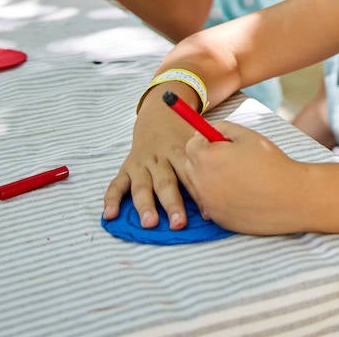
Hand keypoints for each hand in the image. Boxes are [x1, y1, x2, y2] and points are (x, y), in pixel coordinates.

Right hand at [102, 98, 201, 229]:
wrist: (159, 115)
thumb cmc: (185, 136)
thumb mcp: (198, 139)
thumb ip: (210, 157)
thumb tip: (228, 189)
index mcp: (180, 150)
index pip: (190, 174)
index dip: (198, 194)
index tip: (208, 213)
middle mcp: (159, 158)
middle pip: (166, 182)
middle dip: (172, 203)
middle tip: (178, 224)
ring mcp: (141, 163)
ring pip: (142, 186)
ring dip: (145, 205)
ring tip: (149, 223)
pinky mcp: (126, 168)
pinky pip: (116, 184)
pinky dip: (111, 199)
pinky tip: (110, 215)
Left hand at [181, 120, 307, 234]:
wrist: (291, 198)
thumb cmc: (271, 163)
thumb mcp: (248, 136)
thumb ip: (223, 127)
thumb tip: (208, 131)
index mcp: (206, 158)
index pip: (191, 145)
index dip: (205, 140)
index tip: (220, 142)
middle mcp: (201, 182)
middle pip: (189, 166)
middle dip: (204, 159)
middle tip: (229, 159)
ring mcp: (208, 204)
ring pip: (199, 187)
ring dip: (210, 179)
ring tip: (237, 176)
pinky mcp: (218, 219)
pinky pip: (210, 204)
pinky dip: (220, 198)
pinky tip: (241, 193)